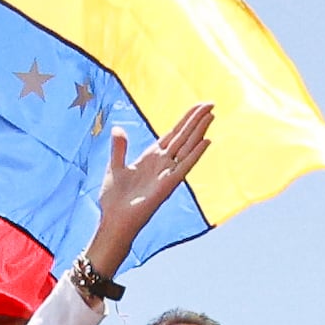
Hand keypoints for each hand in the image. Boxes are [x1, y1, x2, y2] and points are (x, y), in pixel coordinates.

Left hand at [82, 105, 216, 277]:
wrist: (113, 221)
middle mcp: (163, 163)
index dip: (186, 120)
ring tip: (211, 115)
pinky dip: (196, 154)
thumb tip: (118, 128)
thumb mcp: (115, 167)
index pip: (173, 134)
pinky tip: (207, 141)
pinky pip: (185, 166)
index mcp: (151, 157)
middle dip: (196, 119)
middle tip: (211, 103)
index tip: (198, 107)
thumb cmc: (114, 200)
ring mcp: (167, 173)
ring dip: (199, 131)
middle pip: (184, 136)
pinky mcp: (168, 185)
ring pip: (187, 147)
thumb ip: (119, 148)